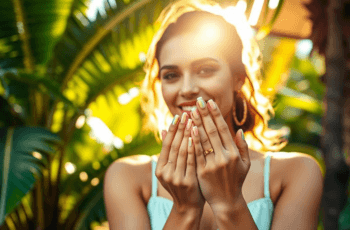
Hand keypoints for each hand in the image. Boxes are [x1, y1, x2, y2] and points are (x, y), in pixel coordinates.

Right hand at [156, 112, 204, 212]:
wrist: (189, 206)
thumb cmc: (183, 182)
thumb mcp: (172, 168)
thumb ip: (168, 150)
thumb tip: (162, 129)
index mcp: (160, 168)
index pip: (166, 144)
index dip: (171, 129)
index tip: (177, 116)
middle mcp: (165, 173)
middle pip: (174, 146)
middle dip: (180, 128)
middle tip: (186, 113)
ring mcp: (175, 178)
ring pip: (182, 151)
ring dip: (187, 134)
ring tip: (193, 120)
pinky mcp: (187, 182)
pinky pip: (191, 161)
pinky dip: (193, 148)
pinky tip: (197, 136)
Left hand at [190, 97, 249, 211]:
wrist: (226, 202)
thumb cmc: (235, 181)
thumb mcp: (245, 164)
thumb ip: (243, 147)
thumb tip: (238, 130)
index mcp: (234, 153)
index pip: (223, 129)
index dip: (216, 115)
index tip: (210, 102)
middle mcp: (225, 157)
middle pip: (212, 131)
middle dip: (204, 115)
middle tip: (198, 101)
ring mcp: (213, 164)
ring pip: (203, 140)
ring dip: (197, 124)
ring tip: (191, 111)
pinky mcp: (203, 171)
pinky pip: (196, 153)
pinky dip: (192, 141)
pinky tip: (188, 130)